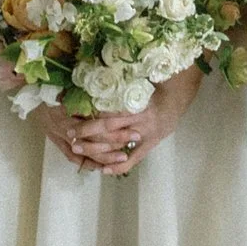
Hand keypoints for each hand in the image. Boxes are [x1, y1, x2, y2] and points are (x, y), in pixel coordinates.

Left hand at [62, 70, 201, 175]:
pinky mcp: (150, 144)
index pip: (108, 108)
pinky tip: (104, 170)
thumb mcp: (136, 82)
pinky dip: (119, 166)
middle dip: (88, 131)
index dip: (90, 112)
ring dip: (97, 149)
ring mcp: (144, 133)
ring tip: (78, 150)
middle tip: (70, 134)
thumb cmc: (152, 88)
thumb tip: (91, 75)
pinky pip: (134, 159)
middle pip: (109, 127)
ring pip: (118, 144)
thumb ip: (117, 84)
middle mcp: (138, 118)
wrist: (176, 99)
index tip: (72, 113)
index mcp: (134, 100)